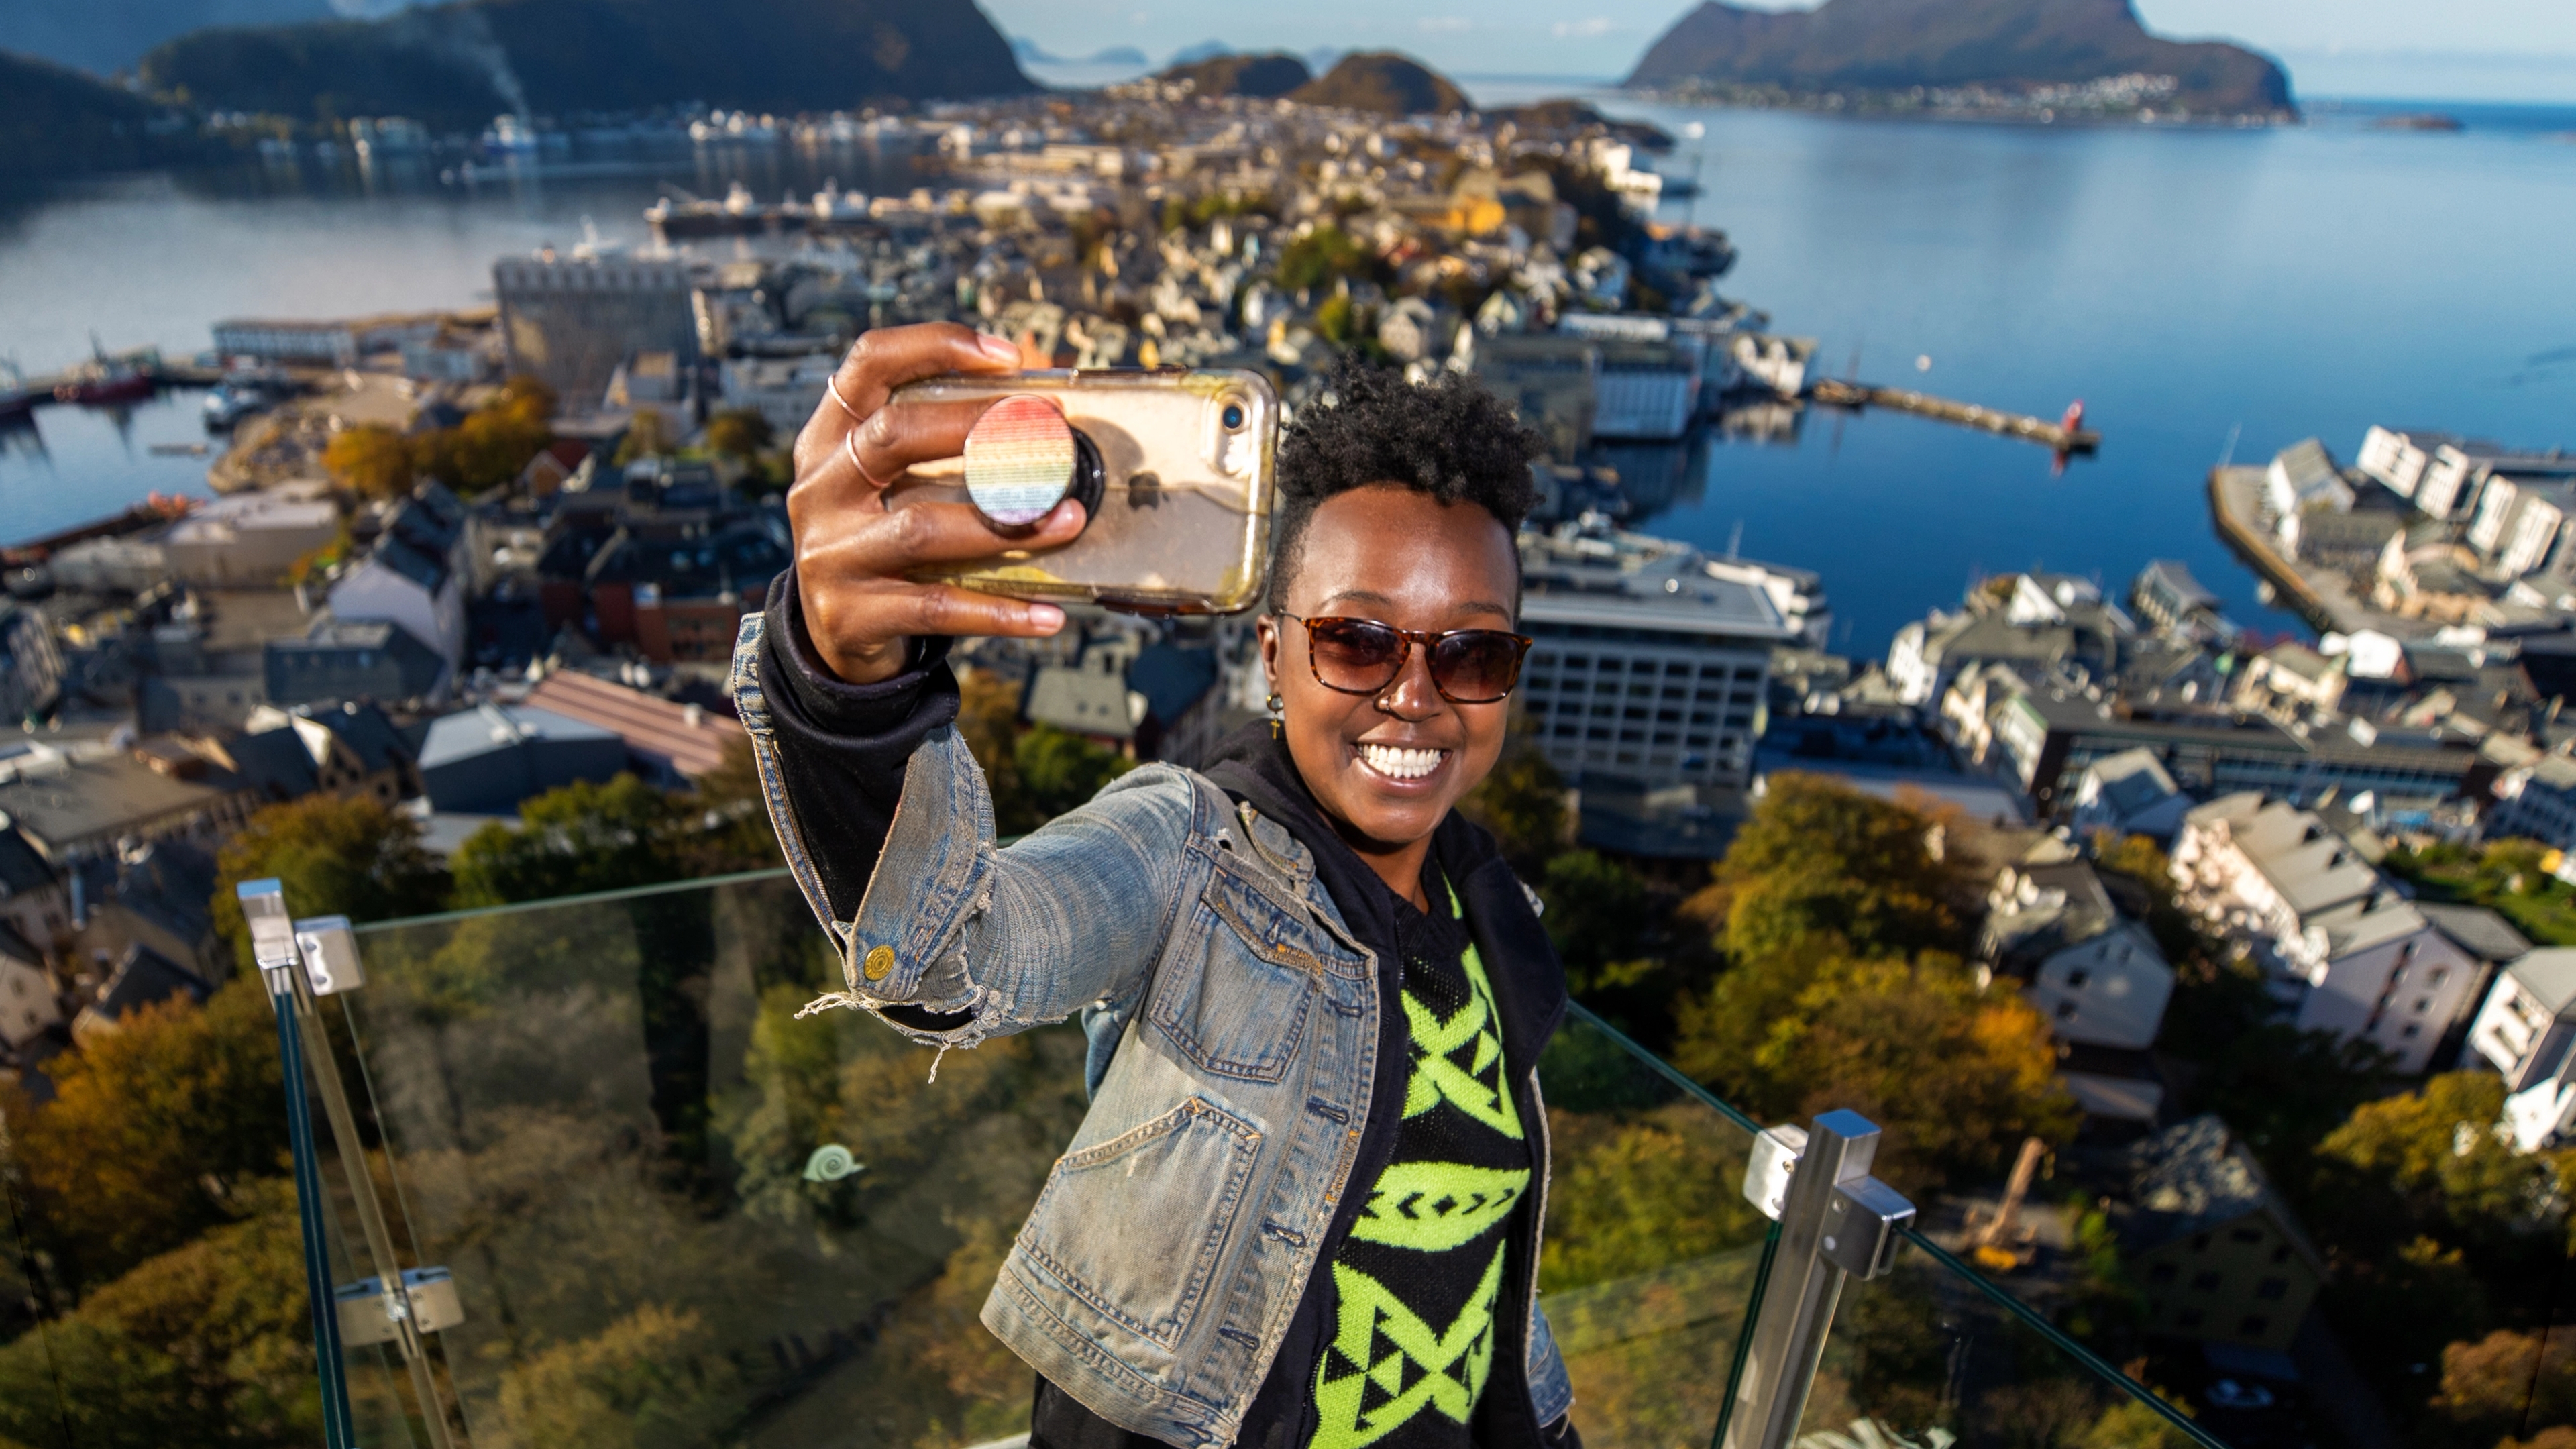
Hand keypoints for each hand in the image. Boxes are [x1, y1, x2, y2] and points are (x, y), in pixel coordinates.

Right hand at [787, 323, 1083, 683]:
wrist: (836, 633)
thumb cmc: (884, 541)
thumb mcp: (892, 483)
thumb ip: (941, 443)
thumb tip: (1042, 411)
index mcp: (830, 440)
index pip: (868, 364)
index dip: (934, 345)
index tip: (1007, 357)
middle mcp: (819, 489)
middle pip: (893, 435)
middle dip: (977, 427)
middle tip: (1049, 433)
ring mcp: (829, 553)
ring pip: (921, 527)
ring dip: (1005, 524)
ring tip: (1069, 519)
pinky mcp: (851, 613)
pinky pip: (936, 607)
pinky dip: (999, 611)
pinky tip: (1048, 615)